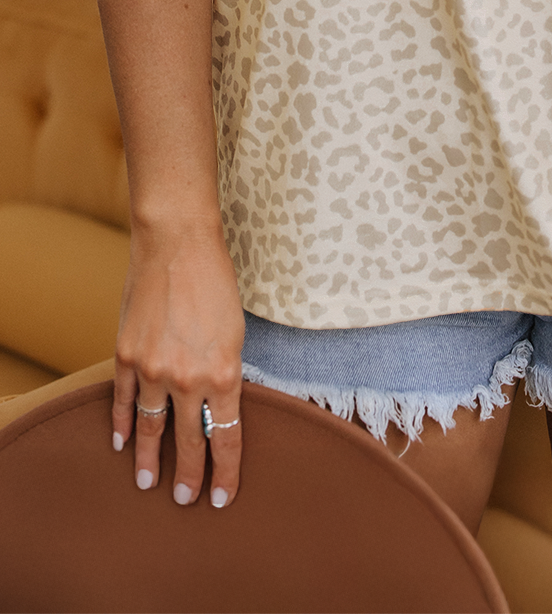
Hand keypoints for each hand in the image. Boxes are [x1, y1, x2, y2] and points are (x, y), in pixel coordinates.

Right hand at [112, 223, 245, 508]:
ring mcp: (153, 370)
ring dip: (148, 459)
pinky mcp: (126, 356)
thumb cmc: (215, 283)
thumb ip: (227, 372)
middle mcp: (188, 379)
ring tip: (148, 483)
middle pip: (190, 442)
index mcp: (225, 375)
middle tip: (186, 500)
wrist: (178, 245)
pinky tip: (119, 443)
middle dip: (189, 476)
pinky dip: (119, 424)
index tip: (222, 497)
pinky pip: (121, 400)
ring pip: (149, 429)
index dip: (226, 472)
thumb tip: (220, 405)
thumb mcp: (236, 333)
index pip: (227, 438)